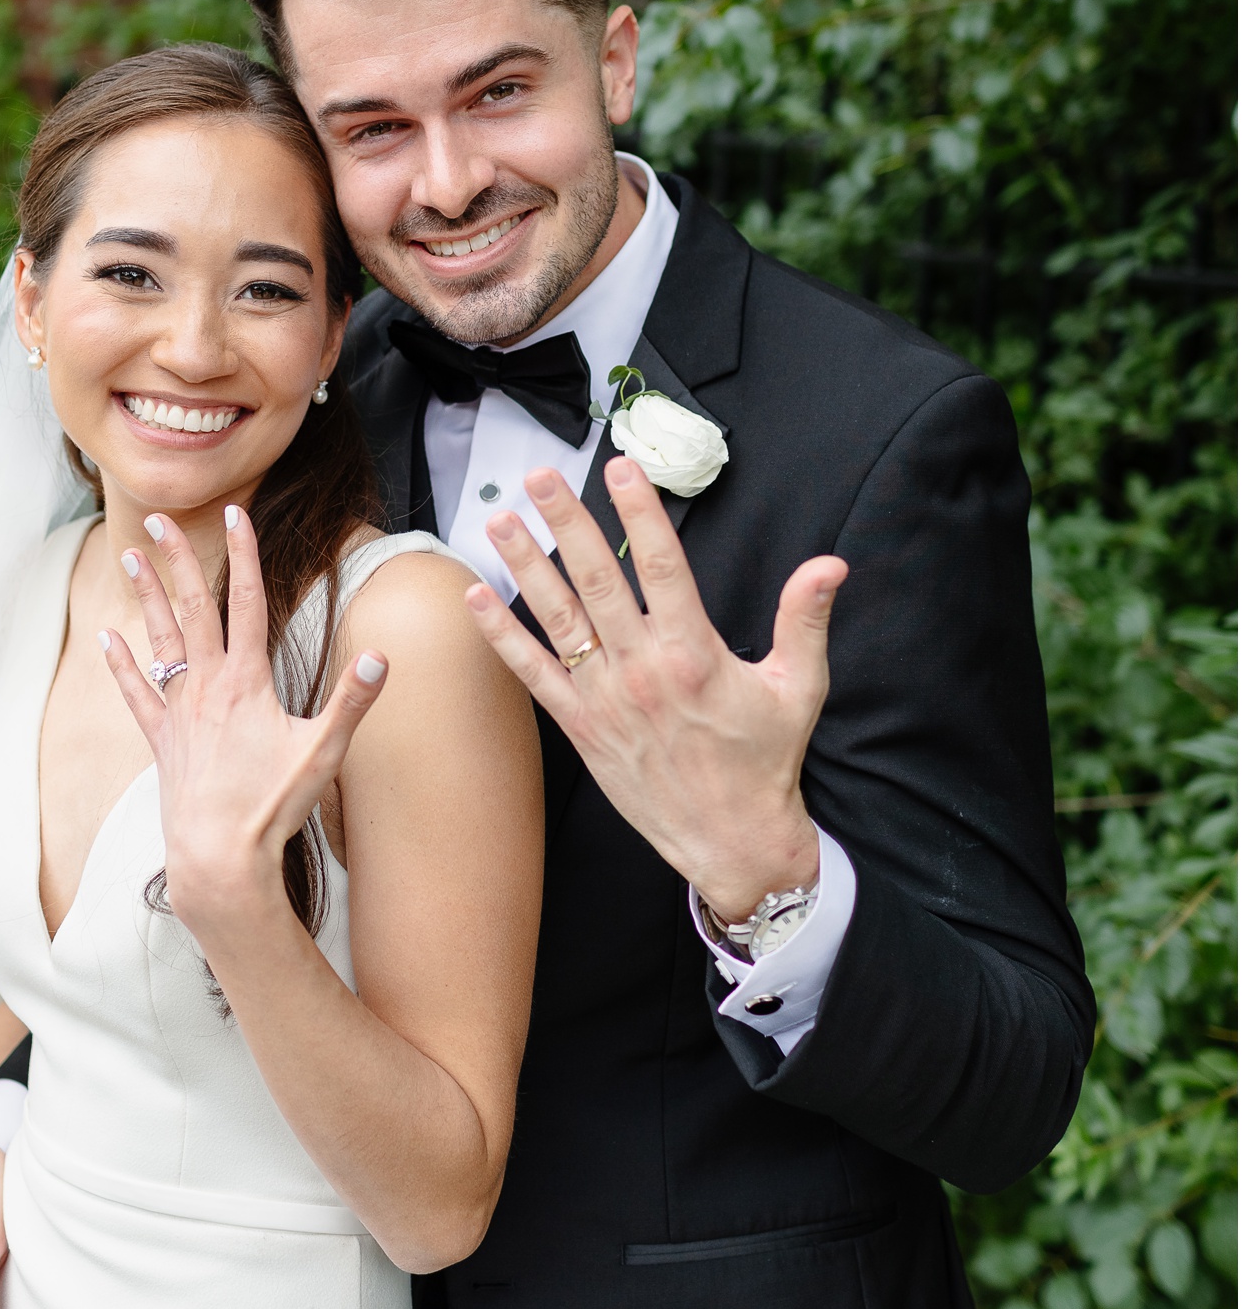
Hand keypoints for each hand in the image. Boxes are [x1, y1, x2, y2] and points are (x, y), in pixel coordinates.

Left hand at [99, 507, 389, 954]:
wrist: (219, 859)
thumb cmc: (273, 807)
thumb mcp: (323, 752)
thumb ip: (352, 702)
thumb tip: (379, 658)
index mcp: (247, 682)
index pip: (248, 603)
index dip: (245, 554)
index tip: (237, 513)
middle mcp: (207, 688)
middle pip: (193, 609)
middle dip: (179, 560)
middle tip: (161, 519)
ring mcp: (180, 714)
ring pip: (161, 641)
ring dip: (147, 596)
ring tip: (131, 556)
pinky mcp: (163, 742)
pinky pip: (137, 694)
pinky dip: (122, 665)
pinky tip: (107, 638)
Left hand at [463, 457, 845, 921]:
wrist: (732, 840)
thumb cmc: (766, 760)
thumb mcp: (799, 687)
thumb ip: (805, 620)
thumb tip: (831, 565)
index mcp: (695, 653)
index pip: (664, 566)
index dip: (640, 513)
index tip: (621, 468)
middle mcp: (643, 671)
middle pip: (598, 580)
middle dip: (566, 523)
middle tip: (539, 478)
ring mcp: (606, 700)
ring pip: (559, 619)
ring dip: (527, 567)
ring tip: (502, 522)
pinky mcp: (581, 728)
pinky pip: (534, 675)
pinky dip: (503, 636)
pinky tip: (477, 598)